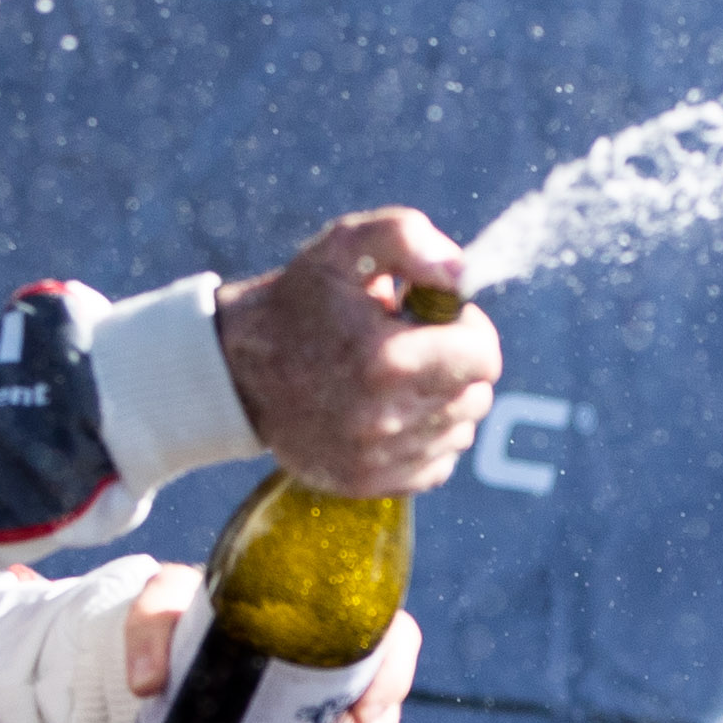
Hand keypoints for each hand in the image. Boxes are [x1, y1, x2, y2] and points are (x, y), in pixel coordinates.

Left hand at [124, 579, 419, 722]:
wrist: (181, 655)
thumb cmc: (187, 617)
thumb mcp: (161, 604)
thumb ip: (149, 629)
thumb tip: (147, 684)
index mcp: (334, 623)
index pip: (397, 642)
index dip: (394, 680)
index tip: (360, 714)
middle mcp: (349, 675)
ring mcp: (339, 722)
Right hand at [215, 211, 498, 495]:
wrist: (239, 370)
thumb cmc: (301, 302)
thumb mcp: (346, 247)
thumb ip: (409, 240)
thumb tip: (460, 274)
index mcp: (386, 358)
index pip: (484, 358)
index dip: (472, 330)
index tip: (442, 319)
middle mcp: (385, 417)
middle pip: (476, 396)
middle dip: (458, 365)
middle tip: (417, 345)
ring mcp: (375, 457)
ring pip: (459, 431)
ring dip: (444, 401)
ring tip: (401, 377)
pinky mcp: (367, 482)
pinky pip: (436, 465)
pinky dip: (427, 438)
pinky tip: (395, 411)